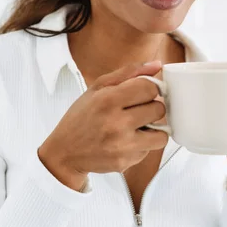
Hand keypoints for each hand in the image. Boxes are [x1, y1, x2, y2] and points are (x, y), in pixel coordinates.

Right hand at [38, 61, 168, 190]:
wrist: (64, 153)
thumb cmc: (81, 117)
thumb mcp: (98, 88)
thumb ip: (129, 73)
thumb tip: (157, 65)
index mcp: (108, 99)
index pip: (150, 88)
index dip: (150, 89)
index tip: (144, 93)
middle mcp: (116, 123)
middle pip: (158, 109)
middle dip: (151, 108)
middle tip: (138, 110)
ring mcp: (121, 145)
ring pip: (161, 134)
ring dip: (153, 129)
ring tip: (138, 126)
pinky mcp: (125, 162)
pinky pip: (149, 150)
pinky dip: (142, 145)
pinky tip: (127, 141)